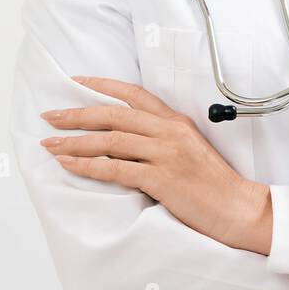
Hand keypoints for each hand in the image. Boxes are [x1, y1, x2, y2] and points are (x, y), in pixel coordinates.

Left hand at [39, 77, 271, 250]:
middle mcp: (169, 132)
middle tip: (50, 116)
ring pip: (110, 140)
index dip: (102, 85)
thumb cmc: (214, 184)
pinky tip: (70, 165)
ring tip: (51, 144)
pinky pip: (115, 169)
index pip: (134, 94)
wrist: (238, 207)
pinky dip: (88, 166)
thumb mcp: (189, 149)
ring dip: (75, 142)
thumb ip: (160, 140)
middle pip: (114, 114)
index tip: (76, 81)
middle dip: (77, 114)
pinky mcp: (162, 178)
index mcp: (176, 121)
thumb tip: (123, 141)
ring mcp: (166, 154)